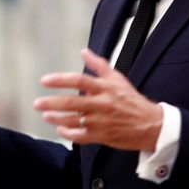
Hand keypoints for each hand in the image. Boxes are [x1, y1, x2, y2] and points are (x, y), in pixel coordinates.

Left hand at [34, 48, 162, 150]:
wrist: (151, 125)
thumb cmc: (132, 101)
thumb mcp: (118, 79)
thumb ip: (99, 65)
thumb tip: (84, 52)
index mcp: (105, 88)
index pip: (79, 80)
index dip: (60, 80)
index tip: (44, 80)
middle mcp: (102, 104)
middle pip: (71, 102)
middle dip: (51, 103)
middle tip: (37, 103)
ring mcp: (101, 122)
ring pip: (73, 120)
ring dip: (56, 118)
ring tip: (45, 115)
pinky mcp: (102, 136)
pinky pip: (80, 137)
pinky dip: (68, 133)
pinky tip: (60, 129)